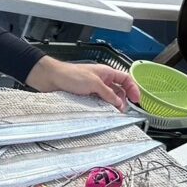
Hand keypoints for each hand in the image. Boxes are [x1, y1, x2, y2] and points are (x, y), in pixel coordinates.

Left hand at [24, 56, 140, 111]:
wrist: (50, 78)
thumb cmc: (69, 74)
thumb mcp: (94, 83)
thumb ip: (108, 93)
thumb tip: (119, 103)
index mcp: (106, 72)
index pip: (126, 79)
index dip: (133, 89)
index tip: (136, 100)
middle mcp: (100, 80)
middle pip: (118, 91)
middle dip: (122, 100)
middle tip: (122, 111)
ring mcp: (92, 88)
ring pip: (107, 98)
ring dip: (111, 105)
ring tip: (112, 113)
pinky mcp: (84, 96)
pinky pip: (97, 103)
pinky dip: (101, 108)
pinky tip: (101, 113)